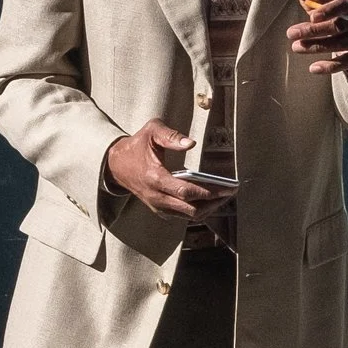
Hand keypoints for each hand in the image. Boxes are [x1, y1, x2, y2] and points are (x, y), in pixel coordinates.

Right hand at [104, 121, 236, 221]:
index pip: (186, 192)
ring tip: (225, 197)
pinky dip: (198, 210)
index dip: (209, 192)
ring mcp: (158, 206)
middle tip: (231, 192)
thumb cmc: (136, 146)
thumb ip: (171, 136)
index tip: (227, 188)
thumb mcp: (151, 131)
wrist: (116, 165)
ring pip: (188, 216)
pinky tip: (211, 201)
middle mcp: (156, 197)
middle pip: (191, 209)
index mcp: (155, 178)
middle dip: (214, 202)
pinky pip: (183, 215)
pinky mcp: (159, 209)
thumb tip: (191, 143)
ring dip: (208, 209)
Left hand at [287, 0, 347, 83]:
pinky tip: (313, 68)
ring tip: (296, 47)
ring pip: (343, 44)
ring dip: (318, 47)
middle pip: (340, 26)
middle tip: (291, 33)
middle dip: (314, 30)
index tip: (312, 16)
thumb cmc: (338, 9)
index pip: (344, 4)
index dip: (329, 10)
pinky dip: (331, 66)